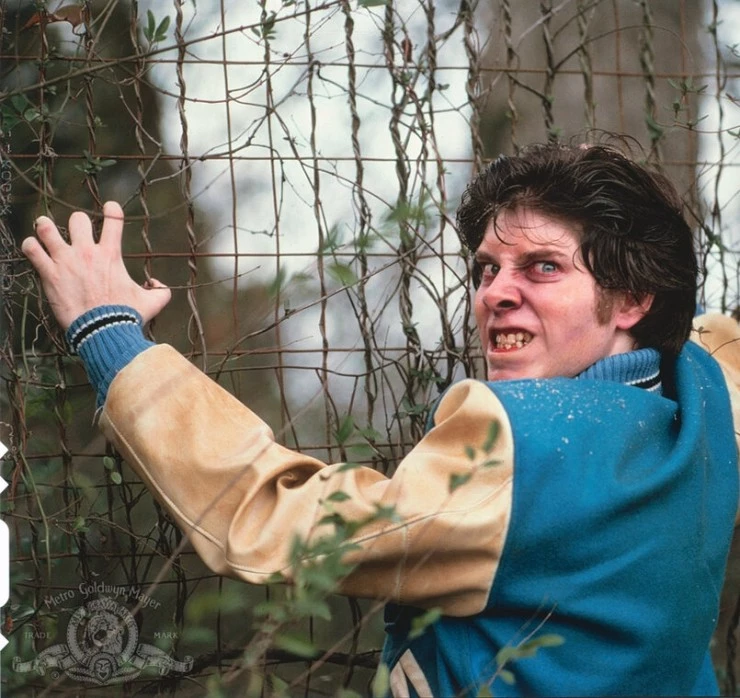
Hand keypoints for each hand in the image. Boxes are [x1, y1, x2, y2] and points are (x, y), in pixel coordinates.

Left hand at [21, 201, 170, 329]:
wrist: (103, 331)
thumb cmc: (127, 316)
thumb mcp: (153, 303)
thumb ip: (161, 291)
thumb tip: (156, 282)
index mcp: (111, 254)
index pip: (113, 219)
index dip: (112, 209)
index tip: (110, 208)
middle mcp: (87, 252)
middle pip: (77, 219)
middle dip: (77, 222)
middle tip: (76, 232)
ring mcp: (65, 261)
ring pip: (47, 229)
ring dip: (46, 228)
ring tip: (46, 231)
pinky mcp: (49, 273)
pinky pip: (31, 250)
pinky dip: (31, 246)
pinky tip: (33, 248)